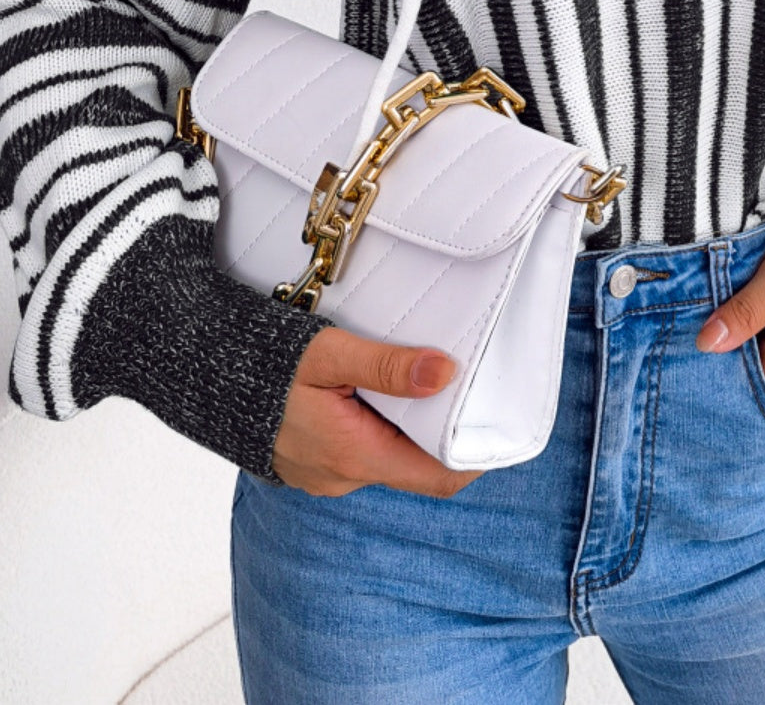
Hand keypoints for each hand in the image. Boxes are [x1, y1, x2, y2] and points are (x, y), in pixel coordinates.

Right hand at [272, 326, 486, 497]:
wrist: (203, 374)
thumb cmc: (264, 364)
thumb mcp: (330, 355)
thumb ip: (388, 367)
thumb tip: (445, 373)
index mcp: (355, 455)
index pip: (438, 477)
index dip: (474, 457)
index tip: (494, 422)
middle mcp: (344, 476)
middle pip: (417, 465)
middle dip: (441, 431)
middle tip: (461, 385)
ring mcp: (327, 475)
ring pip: (389, 457)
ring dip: (407, 426)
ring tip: (419, 381)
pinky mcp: (314, 464)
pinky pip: (361, 452)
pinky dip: (378, 426)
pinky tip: (376, 393)